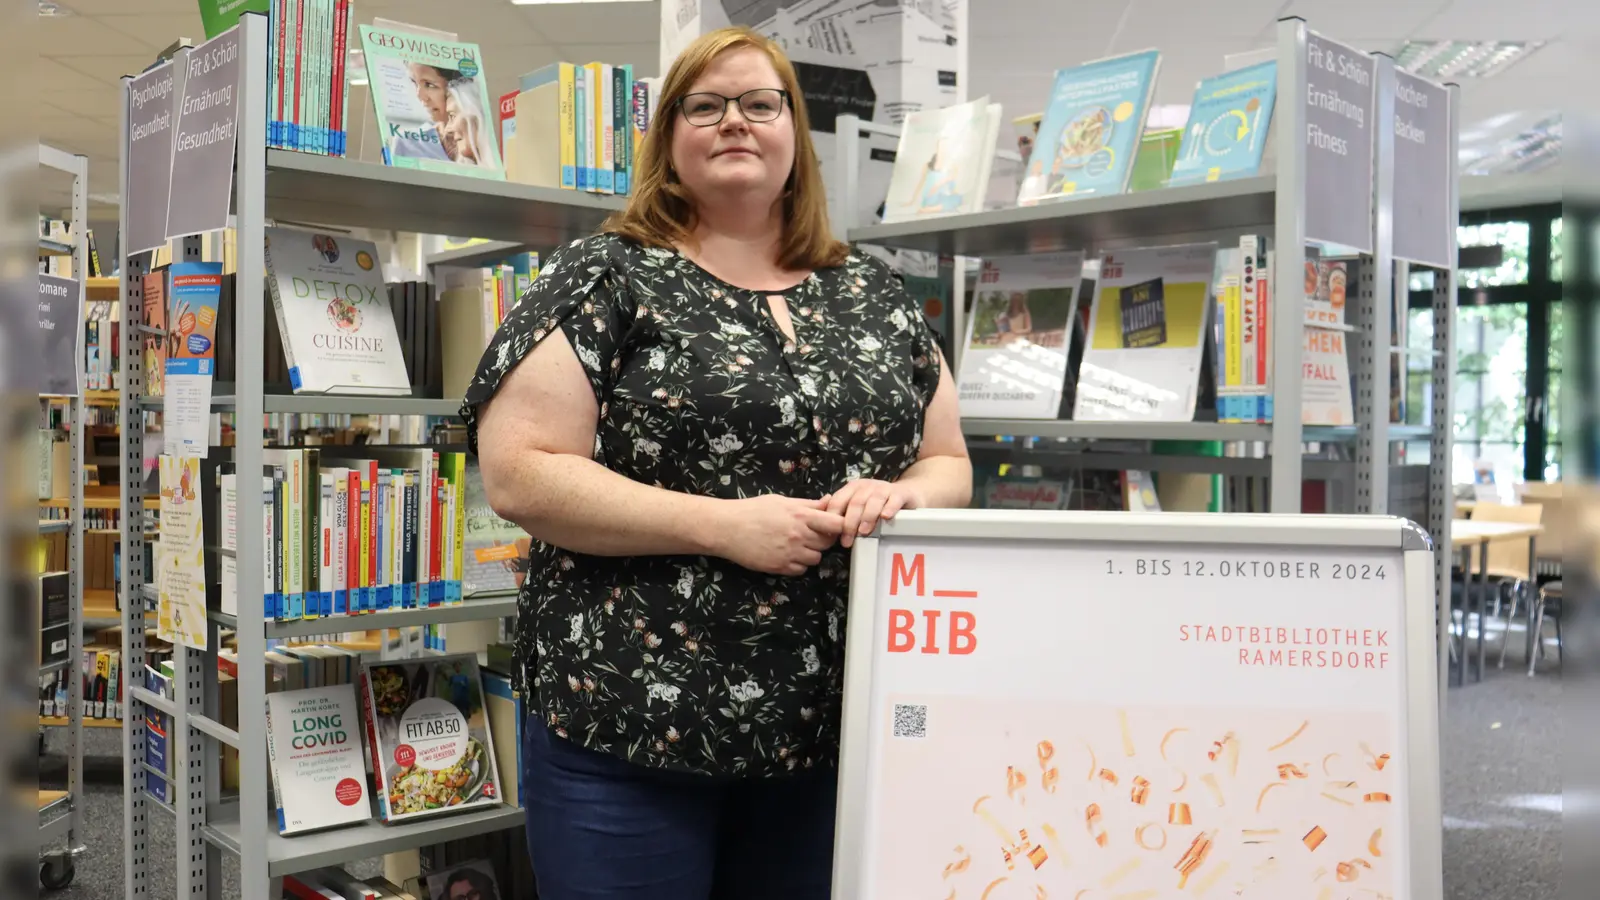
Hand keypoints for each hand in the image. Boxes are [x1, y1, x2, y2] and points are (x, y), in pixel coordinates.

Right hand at [714, 495, 845, 575]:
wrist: (727, 528)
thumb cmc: (753, 510)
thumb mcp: (782, 501)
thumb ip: (808, 504)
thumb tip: (830, 501)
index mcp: (801, 516)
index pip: (836, 524)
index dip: (839, 525)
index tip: (834, 525)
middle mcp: (799, 536)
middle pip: (828, 543)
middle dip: (824, 539)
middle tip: (812, 534)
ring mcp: (790, 554)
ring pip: (816, 559)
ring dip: (811, 553)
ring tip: (797, 544)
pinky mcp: (780, 567)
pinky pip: (801, 570)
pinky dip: (799, 564)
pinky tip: (788, 554)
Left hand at [824, 479, 924, 548]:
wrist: (907, 494)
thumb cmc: (878, 504)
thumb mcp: (859, 506)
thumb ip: (844, 514)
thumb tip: (827, 531)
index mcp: (852, 488)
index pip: (838, 501)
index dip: (833, 518)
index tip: (831, 535)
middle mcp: (867, 486)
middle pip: (855, 503)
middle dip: (849, 522)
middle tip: (846, 541)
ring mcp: (884, 488)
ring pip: (873, 501)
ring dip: (867, 517)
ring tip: (863, 532)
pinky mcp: (900, 493)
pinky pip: (894, 499)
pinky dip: (889, 508)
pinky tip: (885, 517)